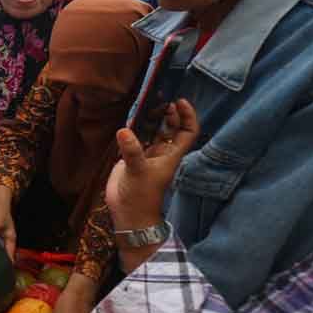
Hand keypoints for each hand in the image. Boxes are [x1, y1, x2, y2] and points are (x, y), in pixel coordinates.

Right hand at [106, 99, 198, 231]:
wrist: (128, 213)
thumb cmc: (141, 195)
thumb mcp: (138, 171)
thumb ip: (132, 150)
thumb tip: (124, 130)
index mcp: (171, 155)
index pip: (188, 132)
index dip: (188, 116)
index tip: (179, 101)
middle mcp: (162, 153)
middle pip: (172, 128)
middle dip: (169, 113)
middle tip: (160, 99)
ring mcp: (147, 155)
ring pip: (154, 132)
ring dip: (151, 119)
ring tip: (144, 104)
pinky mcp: (133, 159)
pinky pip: (137, 139)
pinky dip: (134, 129)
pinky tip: (128, 121)